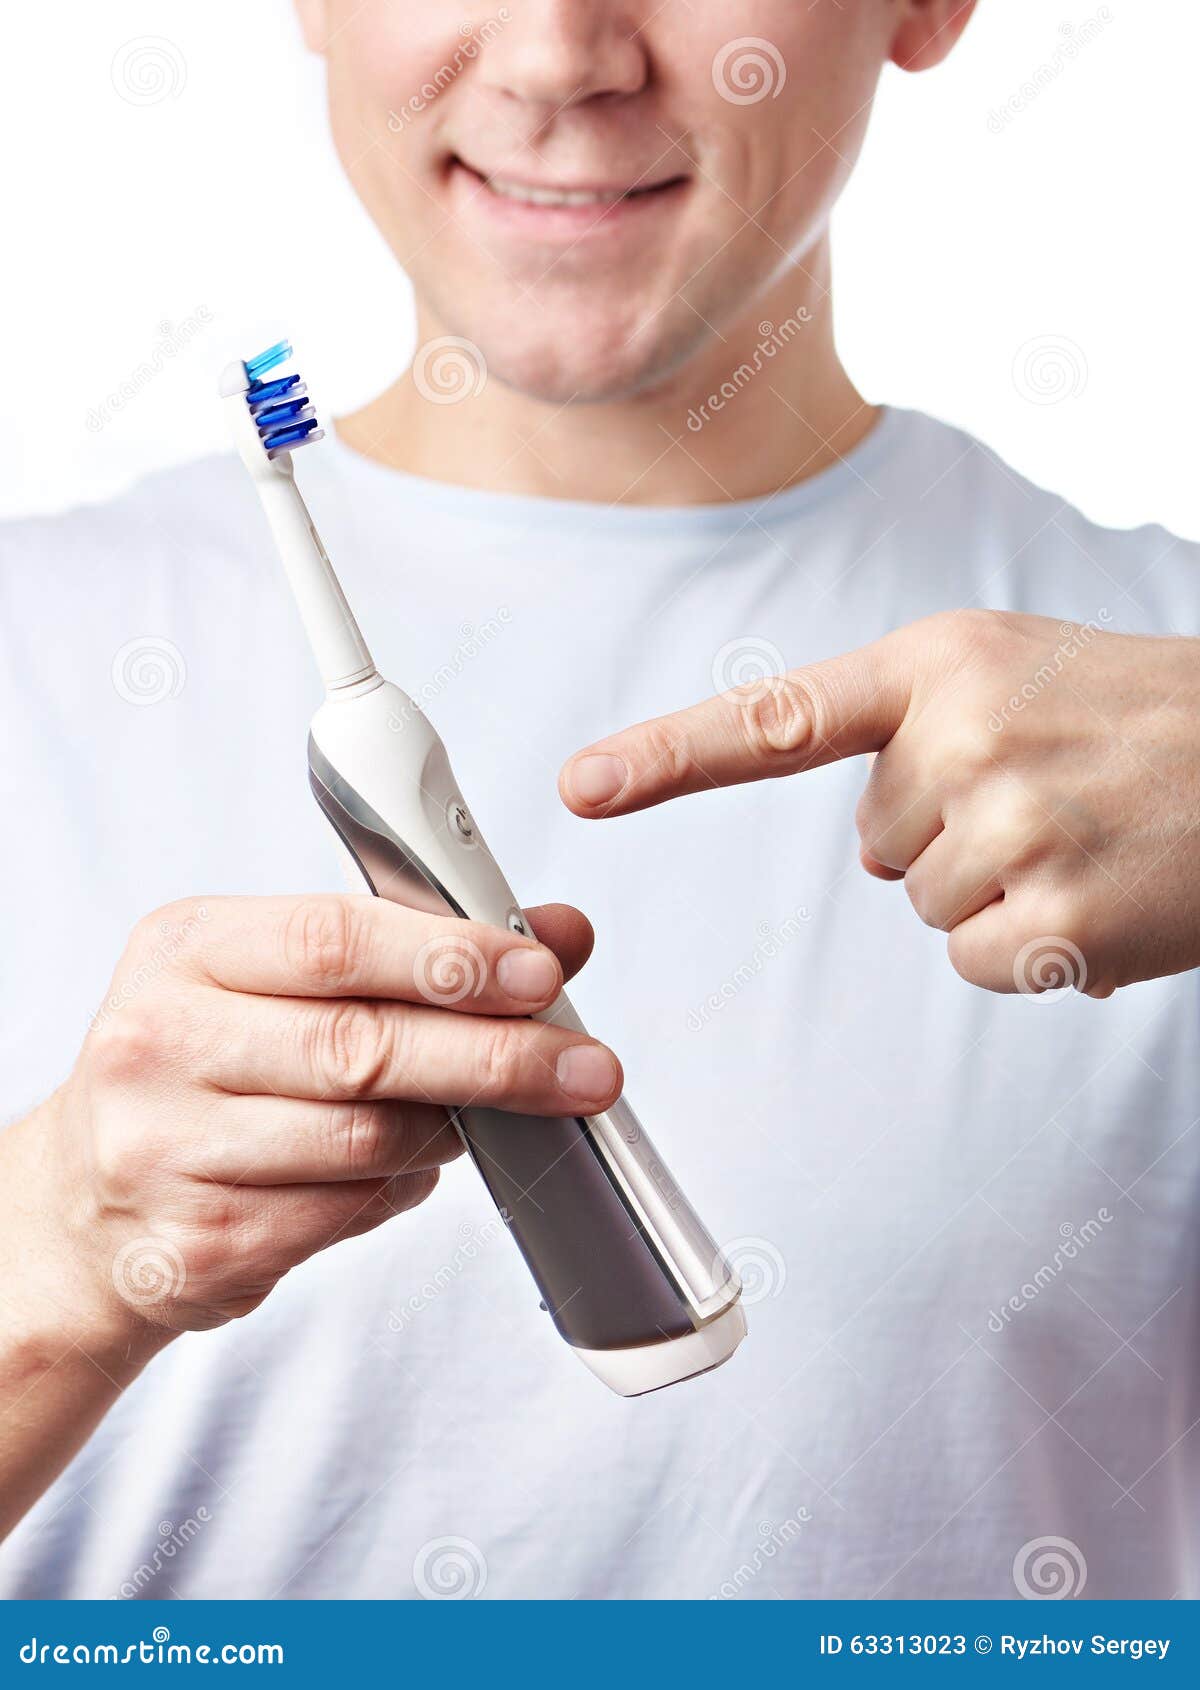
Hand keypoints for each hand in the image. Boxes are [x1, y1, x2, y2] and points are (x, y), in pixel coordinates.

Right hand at [13, 894, 617, 1351]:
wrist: (87, 1204)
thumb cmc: (208, 1064)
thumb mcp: (277, 976)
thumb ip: (416, 948)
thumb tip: (564, 931)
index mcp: (184, 949)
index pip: (335, 940)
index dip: (450, 957)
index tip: (541, 972)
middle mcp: (159, 1042)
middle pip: (360, 1048)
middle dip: (494, 1056)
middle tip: (584, 1065)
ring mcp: (167, 1150)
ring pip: (364, 1140)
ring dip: (451, 1127)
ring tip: (485, 1114)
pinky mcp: (200, 1243)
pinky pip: (347, 1211)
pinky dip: (404, 1186)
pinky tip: (413, 1165)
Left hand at [559, 610, 1199, 997]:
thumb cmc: (1140, 718)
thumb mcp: (1015, 671)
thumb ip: (914, 727)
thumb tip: (876, 849)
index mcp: (939, 663)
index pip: (775, 721)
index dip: (668, 757)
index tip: (581, 786)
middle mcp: (964, 733)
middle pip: (877, 847)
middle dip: (954, 836)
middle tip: (1055, 796)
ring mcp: (1010, 826)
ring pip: (929, 906)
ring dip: (1001, 892)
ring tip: (1090, 835)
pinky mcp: (1053, 918)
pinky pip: (977, 962)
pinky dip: (1034, 950)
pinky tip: (1102, 893)